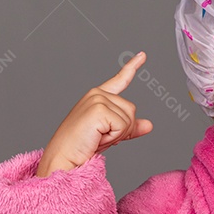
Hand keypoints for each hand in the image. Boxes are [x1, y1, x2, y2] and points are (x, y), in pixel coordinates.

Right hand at [36, 51, 154, 176]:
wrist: (63, 158)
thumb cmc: (81, 147)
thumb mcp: (110, 135)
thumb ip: (129, 128)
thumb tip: (150, 125)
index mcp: (97, 97)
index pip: (119, 80)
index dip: (132, 67)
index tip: (143, 55)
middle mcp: (97, 94)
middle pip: (131, 110)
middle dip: (122, 130)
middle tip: (100, 137)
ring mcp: (97, 99)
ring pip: (129, 119)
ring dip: (117, 135)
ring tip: (97, 138)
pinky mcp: (98, 109)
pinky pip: (123, 126)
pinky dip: (114, 137)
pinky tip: (97, 138)